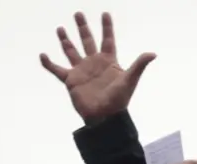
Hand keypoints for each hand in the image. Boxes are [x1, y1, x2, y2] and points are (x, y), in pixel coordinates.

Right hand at [40, 12, 155, 124]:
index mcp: (108, 61)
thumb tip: (153, 54)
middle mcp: (94, 63)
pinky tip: (42, 55)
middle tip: (78, 13)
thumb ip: (139, 65)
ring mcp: (81, 71)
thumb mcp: (130, 80)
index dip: (107, 27)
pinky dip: (49, 63)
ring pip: (71, 51)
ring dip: (66, 40)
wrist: (104, 116)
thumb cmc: (119, 100)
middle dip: (83, 27)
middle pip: (87, 41)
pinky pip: (57, 70)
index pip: (107, 40)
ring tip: (61, 29)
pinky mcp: (71, 81)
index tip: (105, 13)